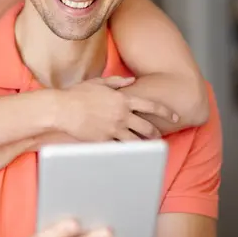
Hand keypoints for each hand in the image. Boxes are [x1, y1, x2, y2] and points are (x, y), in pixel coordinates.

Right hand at [58, 76, 173, 141]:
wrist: (62, 109)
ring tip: (147, 149)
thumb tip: (131, 81)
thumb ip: (117, 82)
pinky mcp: (104, 141)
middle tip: (158, 137)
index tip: (175, 116)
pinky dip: (126, 152)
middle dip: (156, 133)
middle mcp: (122, 115)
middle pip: (147, 127)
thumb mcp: (99, 82)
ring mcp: (114, 129)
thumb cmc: (78, 94)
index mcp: (123, 99)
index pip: (151, 105)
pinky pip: (120, 148)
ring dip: (144, 145)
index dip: (166, 111)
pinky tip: (129, 154)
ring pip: (136, 141)